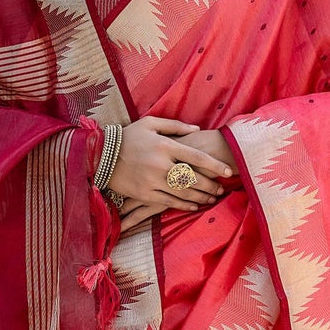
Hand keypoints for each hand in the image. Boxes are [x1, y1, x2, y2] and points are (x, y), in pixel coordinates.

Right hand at [108, 115, 233, 233]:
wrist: (101, 155)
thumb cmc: (129, 136)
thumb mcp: (150, 124)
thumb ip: (175, 125)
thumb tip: (197, 129)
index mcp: (164, 146)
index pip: (196, 157)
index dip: (214, 165)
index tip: (227, 170)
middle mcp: (160, 164)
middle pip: (193, 178)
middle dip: (210, 185)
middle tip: (222, 188)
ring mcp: (152, 181)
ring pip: (183, 193)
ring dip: (200, 197)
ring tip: (212, 198)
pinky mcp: (144, 194)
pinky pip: (168, 202)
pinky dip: (183, 205)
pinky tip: (194, 206)